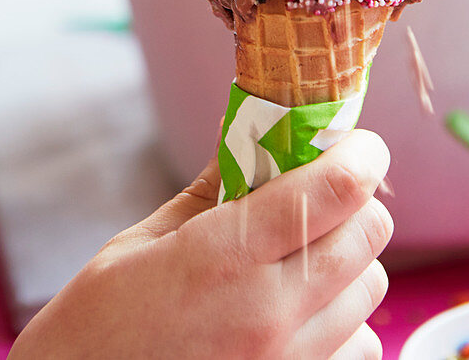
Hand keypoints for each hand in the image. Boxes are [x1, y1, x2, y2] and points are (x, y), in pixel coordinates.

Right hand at [9, 129, 391, 359]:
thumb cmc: (95, 330)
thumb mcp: (144, 242)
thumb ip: (215, 187)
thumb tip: (258, 130)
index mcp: (225, 259)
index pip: (336, 190)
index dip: (360, 154)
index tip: (355, 142)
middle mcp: (270, 316)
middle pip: (369, 234)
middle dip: (354, 201)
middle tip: (319, 191)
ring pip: (372, 288)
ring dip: (349, 260)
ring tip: (301, 254)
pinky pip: (361, 346)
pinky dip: (346, 322)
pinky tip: (301, 312)